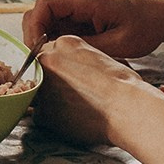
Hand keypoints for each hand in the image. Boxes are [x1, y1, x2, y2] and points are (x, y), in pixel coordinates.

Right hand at [21, 0, 163, 60]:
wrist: (162, 16)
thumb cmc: (146, 26)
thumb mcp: (120, 43)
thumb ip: (88, 47)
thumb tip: (58, 54)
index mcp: (86, 0)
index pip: (44, 5)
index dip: (34, 27)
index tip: (37, 51)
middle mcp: (77, 0)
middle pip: (39, 12)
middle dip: (33, 36)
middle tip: (40, 61)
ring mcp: (77, 8)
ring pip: (46, 21)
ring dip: (42, 40)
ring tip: (49, 62)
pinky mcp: (81, 17)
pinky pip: (58, 27)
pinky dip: (53, 41)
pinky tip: (61, 58)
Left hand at [30, 36, 145, 147]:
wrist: (126, 108)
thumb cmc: (124, 85)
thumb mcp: (102, 57)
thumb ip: (81, 59)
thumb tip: (77, 69)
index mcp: (64, 43)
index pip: (51, 53)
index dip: (60, 68)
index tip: (70, 79)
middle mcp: (48, 61)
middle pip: (40, 70)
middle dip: (51, 82)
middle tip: (70, 94)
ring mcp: (42, 86)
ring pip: (37, 93)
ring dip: (50, 100)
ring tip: (72, 108)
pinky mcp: (42, 111)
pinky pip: (40, 115)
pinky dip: (53, 120)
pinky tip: (72, 120)